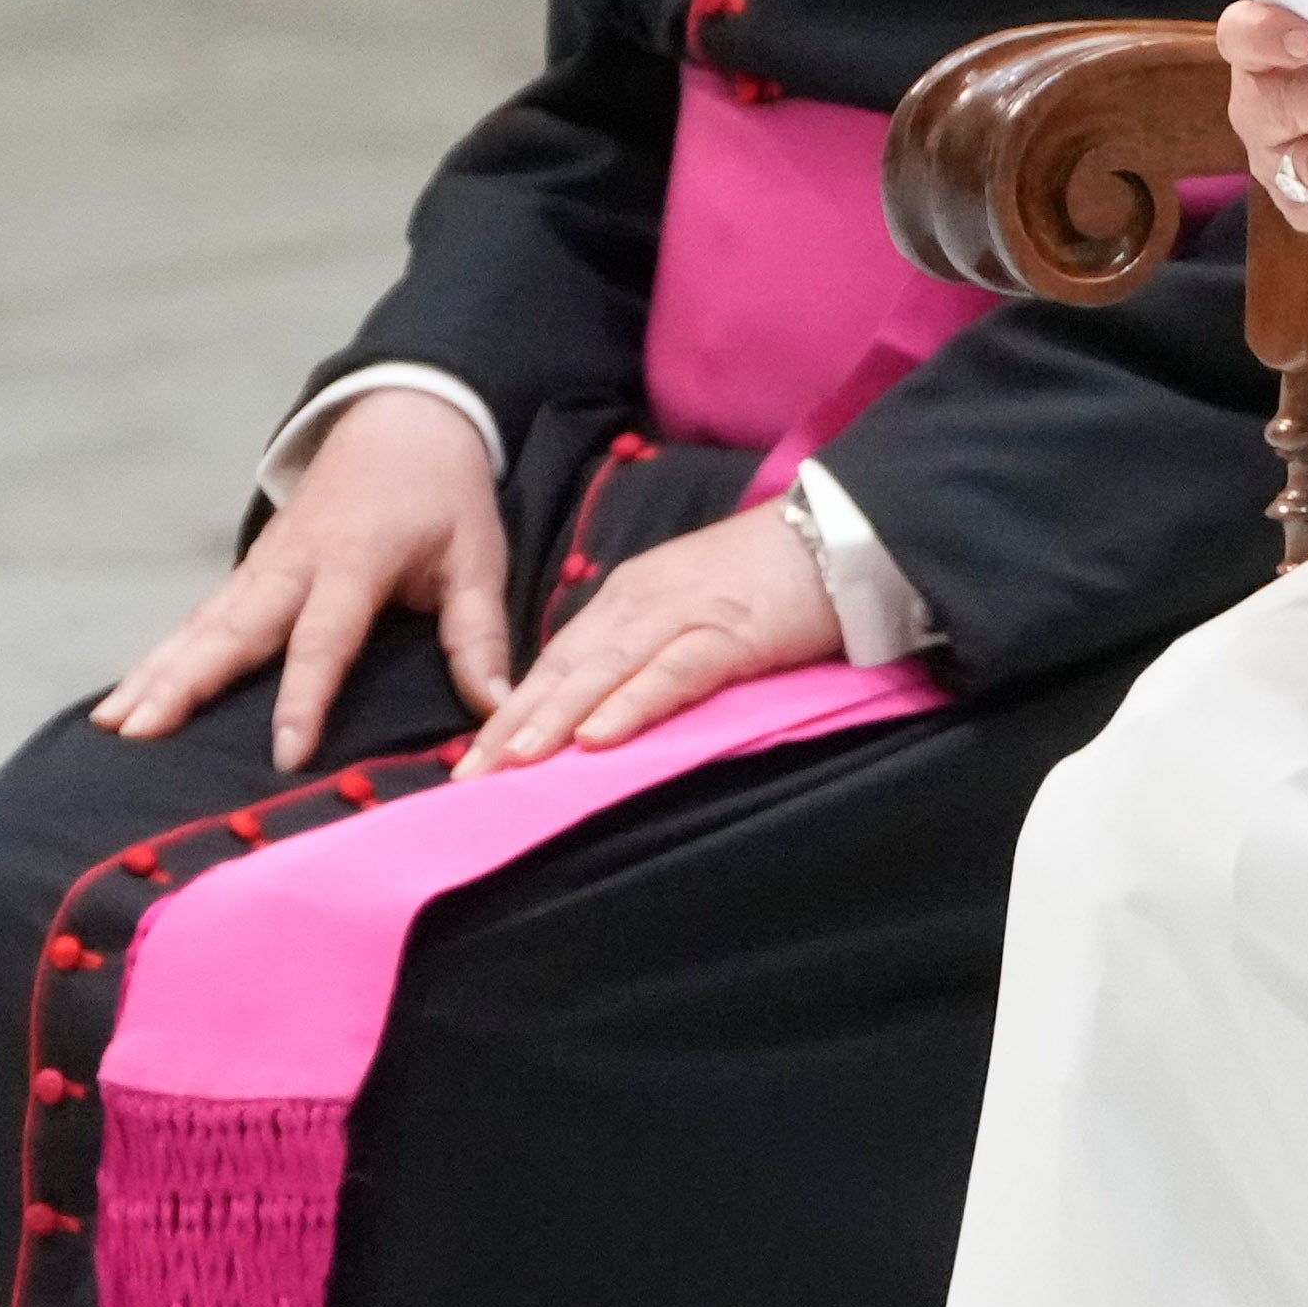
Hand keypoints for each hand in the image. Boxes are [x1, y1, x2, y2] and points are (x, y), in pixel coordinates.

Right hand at [100, 389, 514, 767]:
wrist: (403, 419)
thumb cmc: (444, 495)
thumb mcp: (478, 556)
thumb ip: (480, 635)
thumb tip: (498, 708)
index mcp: (354, 561)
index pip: (324, 639)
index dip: (305, 697)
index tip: (285, 753)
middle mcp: (294, 564)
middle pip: (233, 630)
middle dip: (185, 682)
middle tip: (139, 732)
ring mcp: (264, 565)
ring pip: (202, 625)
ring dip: (155, 673)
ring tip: (113, 724)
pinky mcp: (250, 571)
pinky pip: (199, 619)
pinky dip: (161, 657)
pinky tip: (126, 698)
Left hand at [454, 505, 842, 776]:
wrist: (840, 531)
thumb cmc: (771, 576)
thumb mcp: (691, 605)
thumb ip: (647, 646)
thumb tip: (602, 706)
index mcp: (629, 596)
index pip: (558, 660)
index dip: (513, 710)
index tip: (473, 757)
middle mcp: (642, 602)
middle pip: (565, 669)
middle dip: (512, 724)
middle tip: (466, 775)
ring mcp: (684, 614)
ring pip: (604, 672)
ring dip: (554, 719)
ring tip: (511, 764)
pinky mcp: (730, 632)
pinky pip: (671, 673)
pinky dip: (630, 705)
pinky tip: (596, 739)